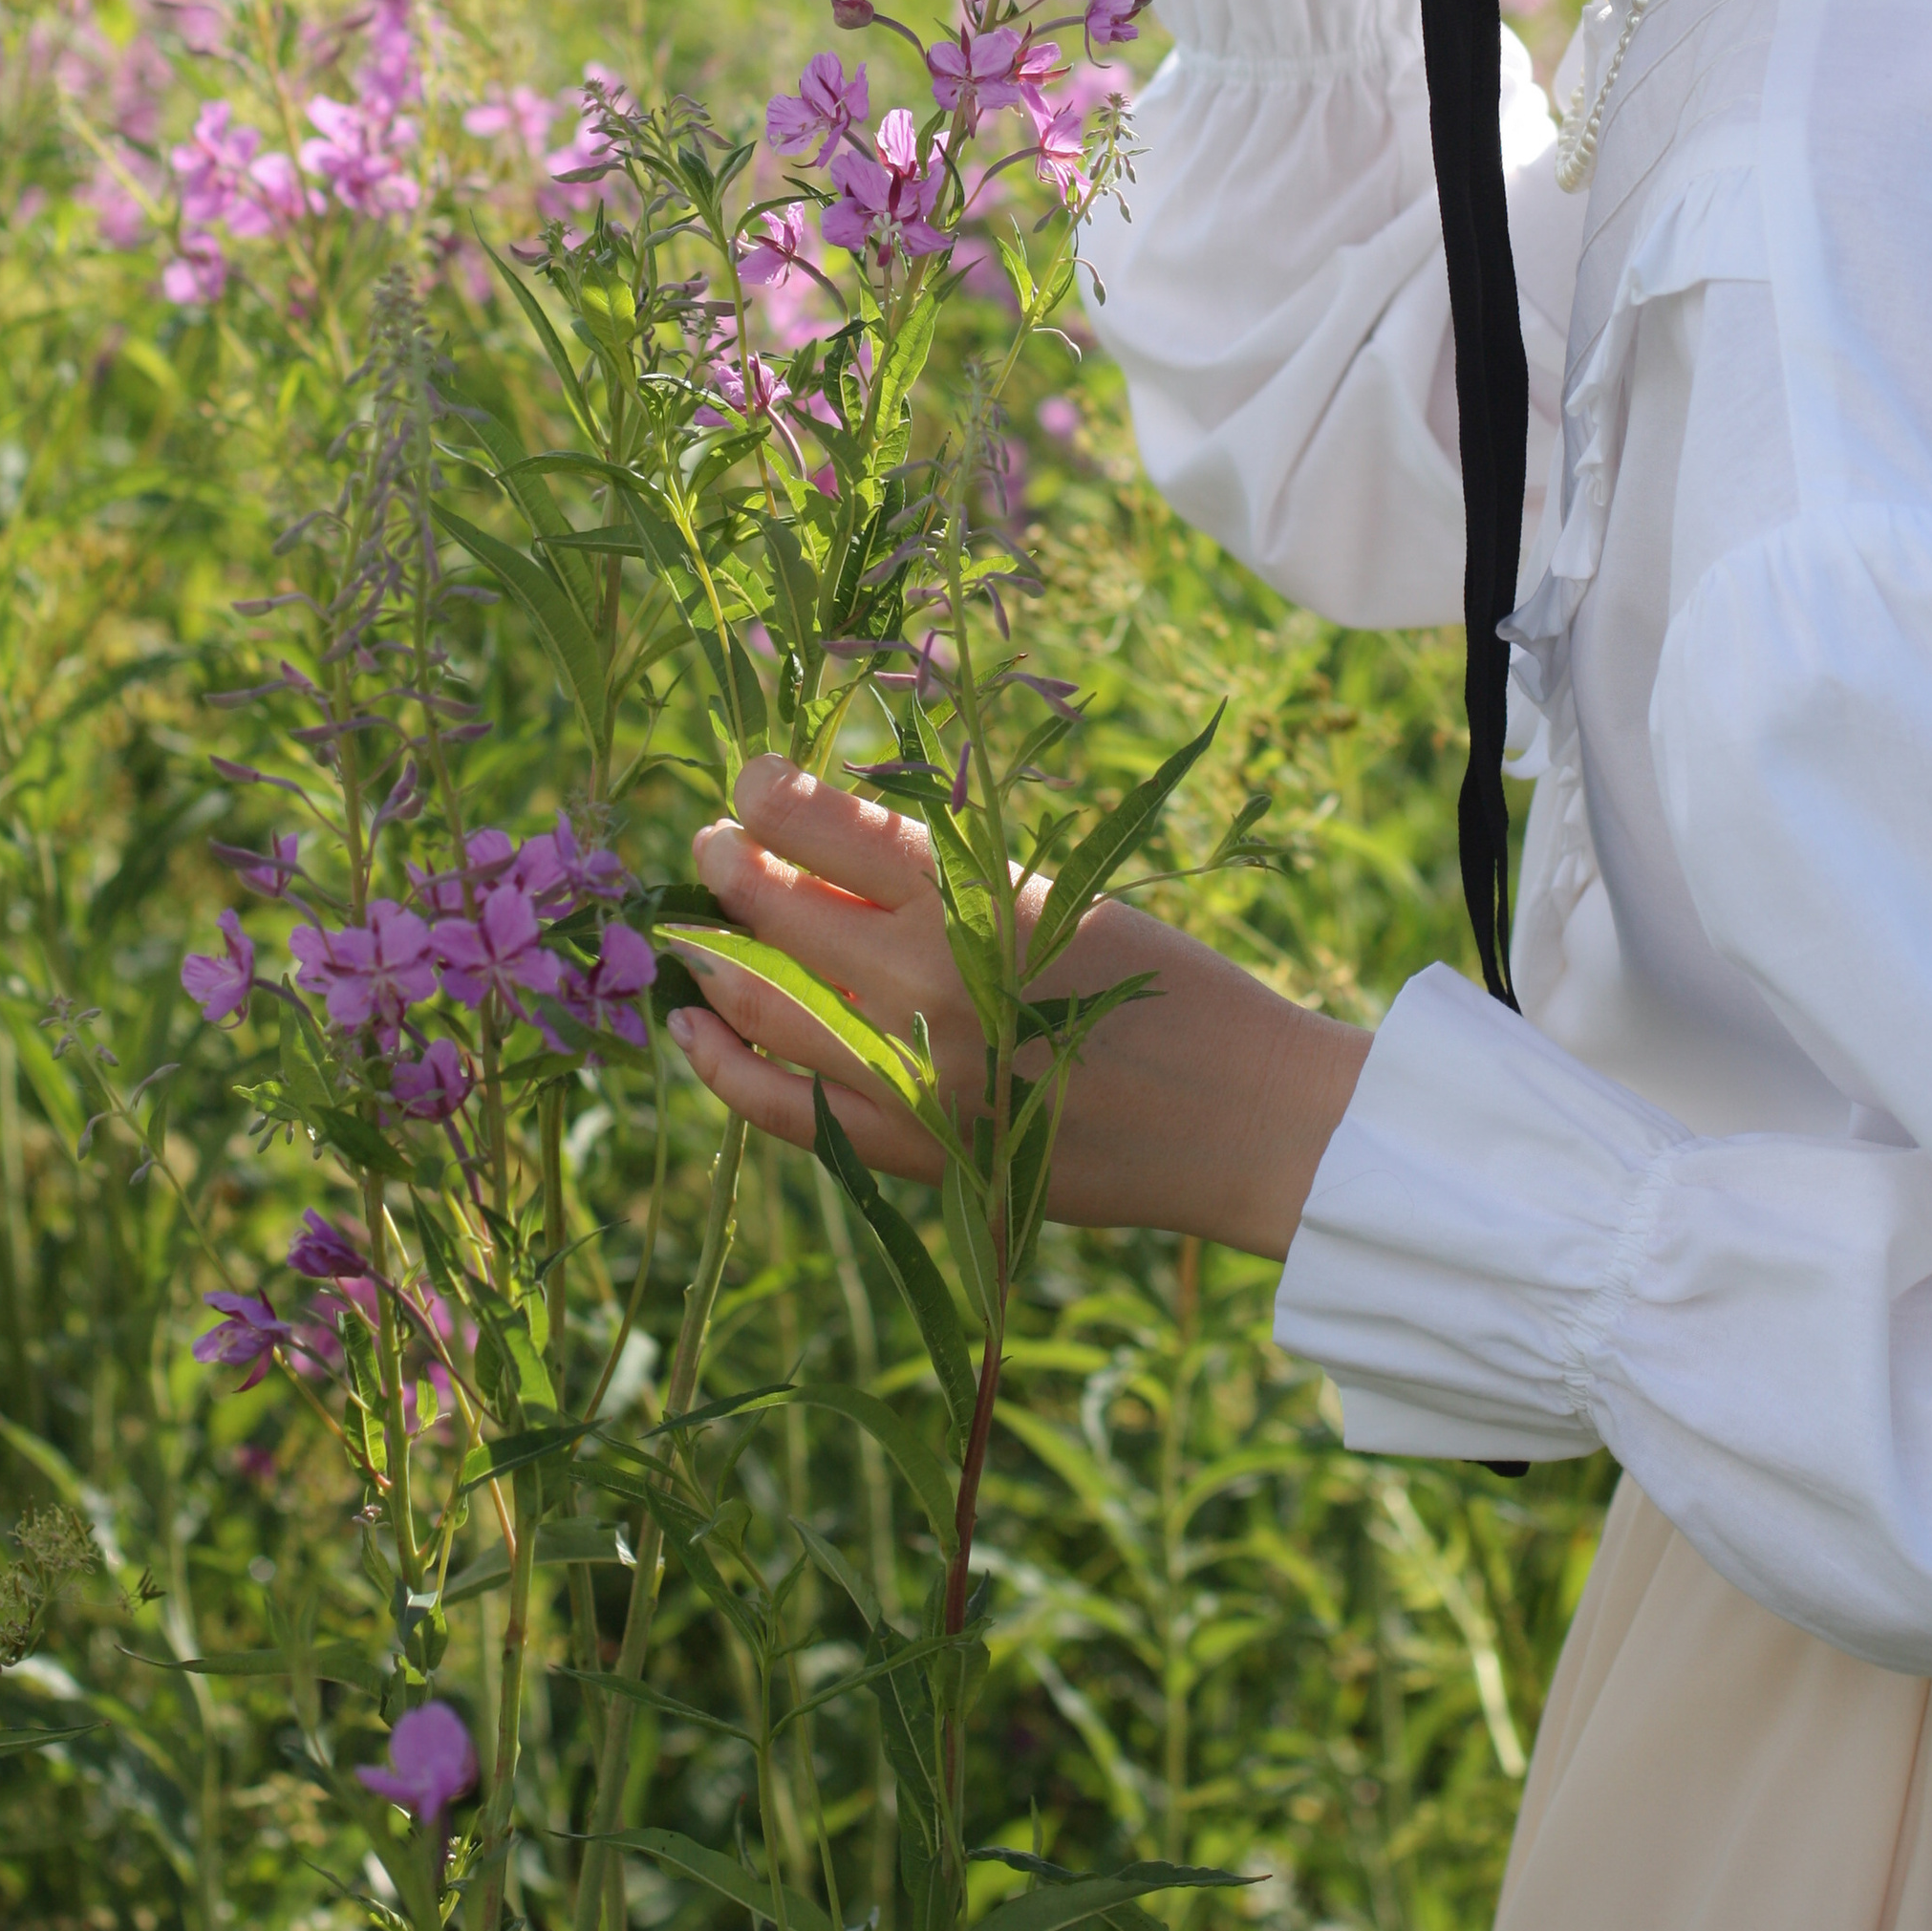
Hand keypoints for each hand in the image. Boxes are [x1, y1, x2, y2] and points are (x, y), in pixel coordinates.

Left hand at [670, 755, 1371, 1261]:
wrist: (1236, 1114)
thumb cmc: (1161, 983)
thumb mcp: (1061, 895)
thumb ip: (949, 878)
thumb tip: (827, 845)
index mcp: (979, 895)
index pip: (829, 823)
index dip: (767, 793)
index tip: (749, 782)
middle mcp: (932, 977)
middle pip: (776, 906)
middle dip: (725, 866)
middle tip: (710, 849)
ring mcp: (912, 1071)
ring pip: (761, 1003)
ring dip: (713, 957)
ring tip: (698, 930)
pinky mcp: (912, 1147)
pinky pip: (782, 1107)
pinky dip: (725, 1065)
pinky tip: (695, 1032)